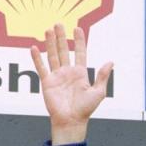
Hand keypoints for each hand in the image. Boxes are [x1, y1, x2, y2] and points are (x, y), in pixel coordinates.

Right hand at [30, 23, 113, 144]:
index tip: (77, 29)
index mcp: (80, 73)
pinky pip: (41, 68)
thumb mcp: (98, 92)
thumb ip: (102, 76)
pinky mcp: (47, 82)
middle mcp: (68, 72)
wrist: (71, 121)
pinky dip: (37, 58)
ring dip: (50, 43)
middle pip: (63, 50)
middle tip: (59, 24)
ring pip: (52, 55)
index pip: (79, 53)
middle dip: (61, 37)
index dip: (78, 41)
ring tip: (48, 30)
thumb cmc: (85, 109)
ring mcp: (57, 76)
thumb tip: (110, 62)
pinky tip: (34, 47)